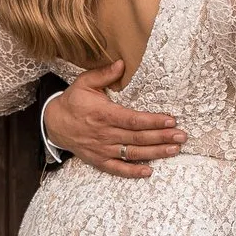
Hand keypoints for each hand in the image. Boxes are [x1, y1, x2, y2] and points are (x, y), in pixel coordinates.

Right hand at [41, 60, 184, 176]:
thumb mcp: (85, 83)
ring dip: (156, 153)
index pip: (133, 120)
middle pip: (138, 137)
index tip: (170, 120)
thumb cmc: (73, 101)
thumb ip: (104, 74)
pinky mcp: (99, 160)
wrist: (54, 123)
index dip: (153, 121)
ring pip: (133, 153)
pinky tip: (149, 171)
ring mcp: (102, 149)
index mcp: (103, 114)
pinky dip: (133, 172)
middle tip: (182, 136)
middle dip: (162, 137)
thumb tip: (122, 63)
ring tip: (175, 150)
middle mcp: (105, 134)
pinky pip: (118, 169)